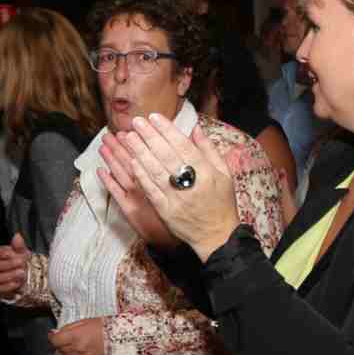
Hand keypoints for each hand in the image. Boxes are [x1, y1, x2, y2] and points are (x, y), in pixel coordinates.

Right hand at [0, 233, 32, 298]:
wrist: (26, 275)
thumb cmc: (21, 262)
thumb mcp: (22, 252)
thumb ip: (19, 245)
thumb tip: (17, 236)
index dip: (5, 253)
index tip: (15, 252)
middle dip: (11, 264)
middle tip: (22, 262)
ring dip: (13, 274)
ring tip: (23, 272)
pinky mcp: (0, 288)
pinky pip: (2, 288)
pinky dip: (11, 285)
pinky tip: (19, 281)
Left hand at [48, 318, 105, 354]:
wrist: (120, 339)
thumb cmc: (104, 328)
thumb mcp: (84, 322)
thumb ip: (68, 328)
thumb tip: (55, 333)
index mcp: (74, 336)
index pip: (54, 341)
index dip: (54, 338)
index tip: (56, 336)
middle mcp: (76, 350)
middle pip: (59, 351)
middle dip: (62, 346)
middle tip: (71, 341)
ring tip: (77, 349)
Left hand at [95, 115, 238, 259]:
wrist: (217, 237)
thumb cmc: (221, 203)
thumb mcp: (224, 174)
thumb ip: (209, 149)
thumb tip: (195, 128)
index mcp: (207, 173)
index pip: (183, 146)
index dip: (167, 130)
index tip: (154, 117)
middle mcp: (191, 184)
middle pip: (166, 156)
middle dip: (149, 136)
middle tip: (136, 121)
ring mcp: (177, 199)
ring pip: (155, 171)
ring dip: (140, 152)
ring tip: (129, 137)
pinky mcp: (166, 212)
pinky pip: (151, 190)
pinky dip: (142, 175)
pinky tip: (132, 162)